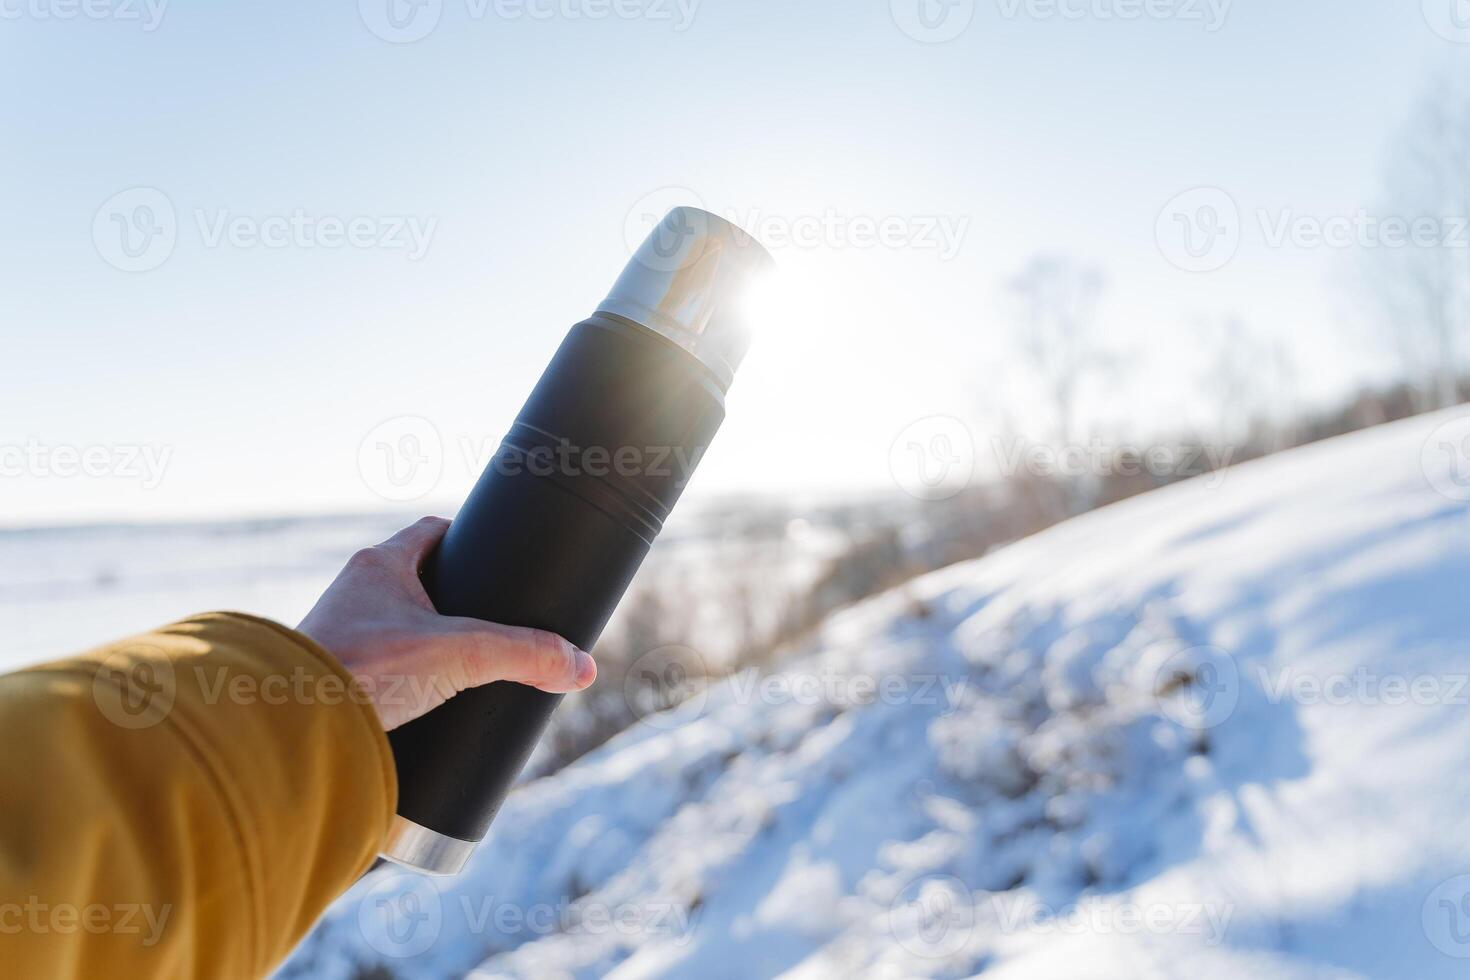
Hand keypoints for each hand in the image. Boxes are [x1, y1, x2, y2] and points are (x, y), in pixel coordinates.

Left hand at [297, 516, 595, 730]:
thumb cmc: (362, 668)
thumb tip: (580, 666)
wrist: (285, 724)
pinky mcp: (330, 679)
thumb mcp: (459, 655)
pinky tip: (423, 703)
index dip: (467, 541)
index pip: (432, 533)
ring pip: (392, 627)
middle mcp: (353, 593)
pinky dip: (401, 680)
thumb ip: (523, 655)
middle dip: (452, 600)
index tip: (495, 557)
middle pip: (415, 582)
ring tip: (463, 666)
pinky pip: (376, 668)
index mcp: (380, 565)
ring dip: (423, 643)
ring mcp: (337, 635)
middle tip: (492, 620)